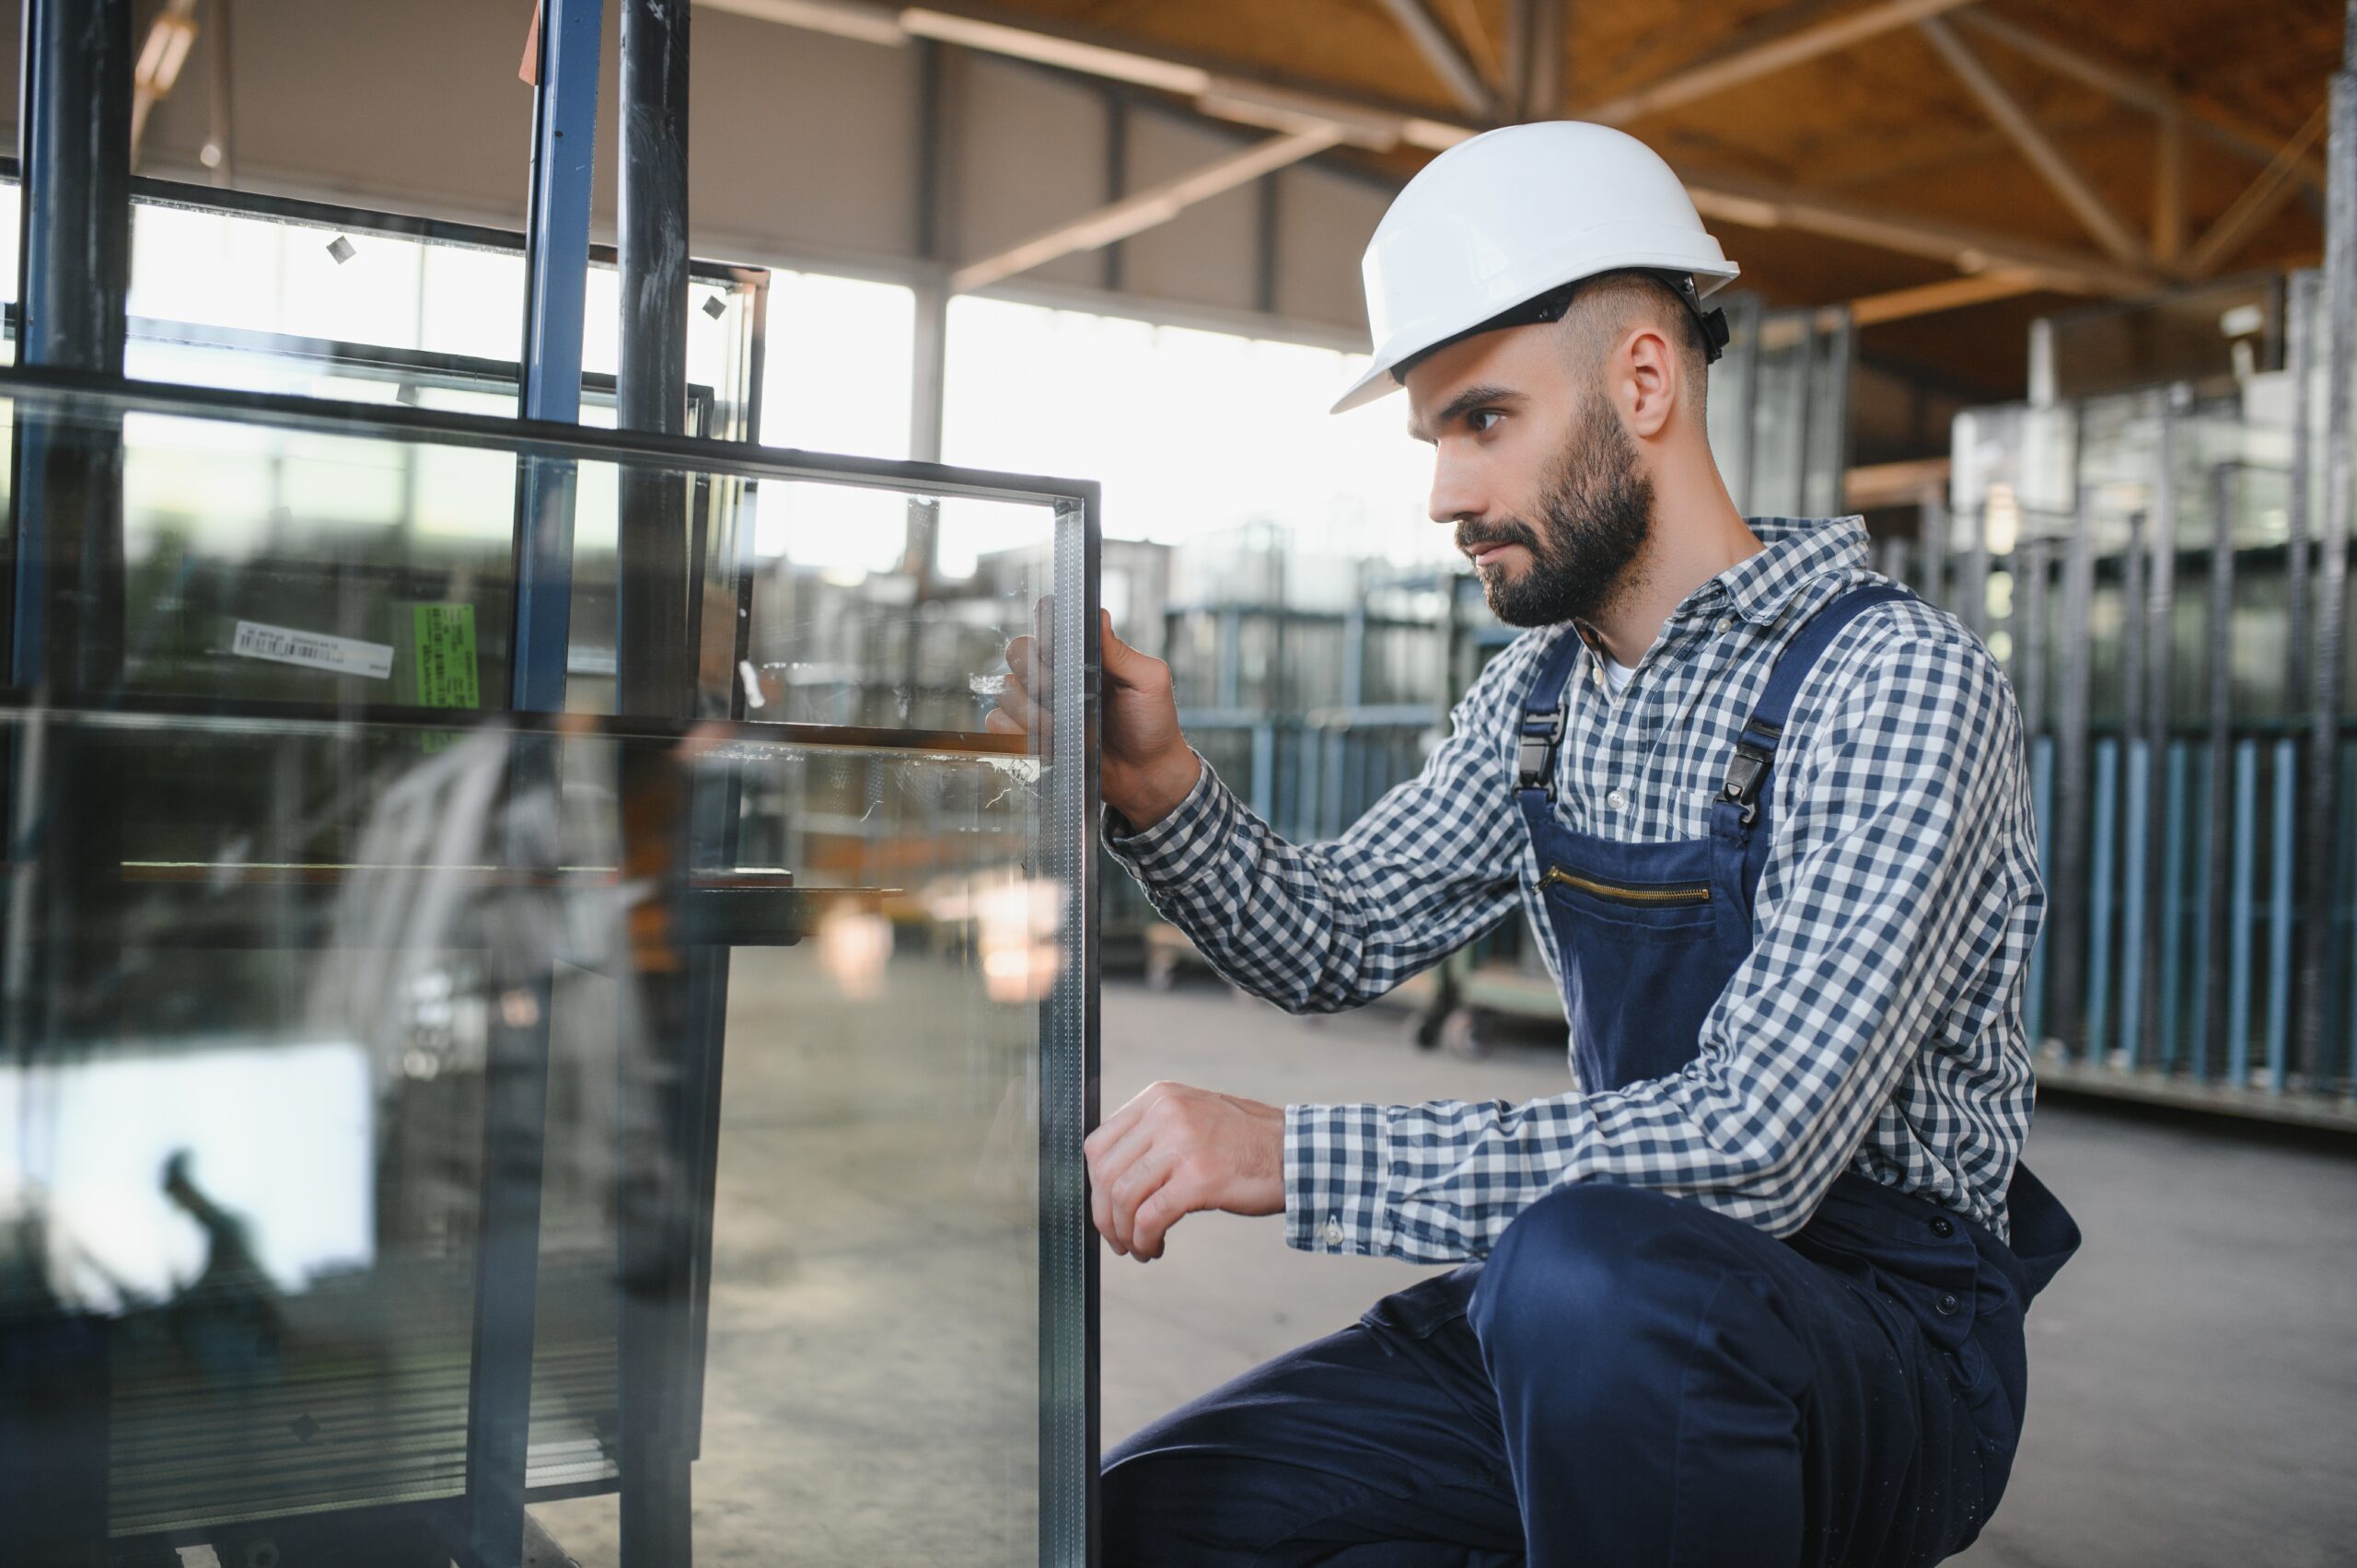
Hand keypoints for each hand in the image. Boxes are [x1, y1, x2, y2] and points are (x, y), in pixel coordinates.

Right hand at [985, 604, 1201, 829]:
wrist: (1146, 774)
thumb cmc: (1153, 723)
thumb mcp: (1148, 681)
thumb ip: (1120, 651)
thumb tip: (1098, 615)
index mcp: (1083, 651)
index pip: (1048, 621)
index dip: (1043, 626)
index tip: (1054, 647)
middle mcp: (1056, 672)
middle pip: (1017, 651)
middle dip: (1033, 672)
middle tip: (1059, 693)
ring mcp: (1040, 703)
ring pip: (1006, 690)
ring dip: (1029, 710)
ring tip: (1060, 726)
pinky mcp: (1030, 735)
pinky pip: (998, 724)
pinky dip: (1016, 732)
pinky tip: (1046, 740)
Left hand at [1084, 1080, 1284, 1260]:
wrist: (1298, 1152)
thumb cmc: (1248, 1143)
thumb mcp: (1192, 1117)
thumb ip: (1154, 1134)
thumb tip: (1111, 1176)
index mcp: (1159, 1098)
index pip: (1098, 1144)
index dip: (1095, 1186)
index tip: (1105, 1209)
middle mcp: (1166, 1114)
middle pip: (1106, 1174)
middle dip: (1104, 1216)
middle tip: (1117, 1238)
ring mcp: (1183, 1144)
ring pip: (1123, 1198)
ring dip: (1124, 1233)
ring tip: (1138, 1247)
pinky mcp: (1199, 1177)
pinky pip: (1151, 1217)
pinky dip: (1145, 1240)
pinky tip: (1155, 1247)